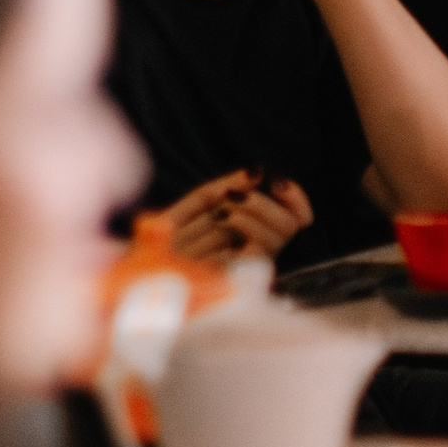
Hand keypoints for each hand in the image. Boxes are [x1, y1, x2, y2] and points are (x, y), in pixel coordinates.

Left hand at [158, 169, 313, 263]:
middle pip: (291, 224)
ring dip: (254, 210)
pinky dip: (246, 223)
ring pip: (281, 233)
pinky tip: (222, 217)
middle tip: (236, 196)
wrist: (151, 257)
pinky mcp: (242, 273)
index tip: (279, 184)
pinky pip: (262, 247)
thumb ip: (232, 185)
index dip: (296, 198)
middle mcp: (258, 246)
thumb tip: (256, 173)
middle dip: (266, 202)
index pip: (295, 214)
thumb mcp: (203, 200)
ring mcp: (250, 261)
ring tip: (223, 210)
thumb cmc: (174, 231)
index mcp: (255, 228)